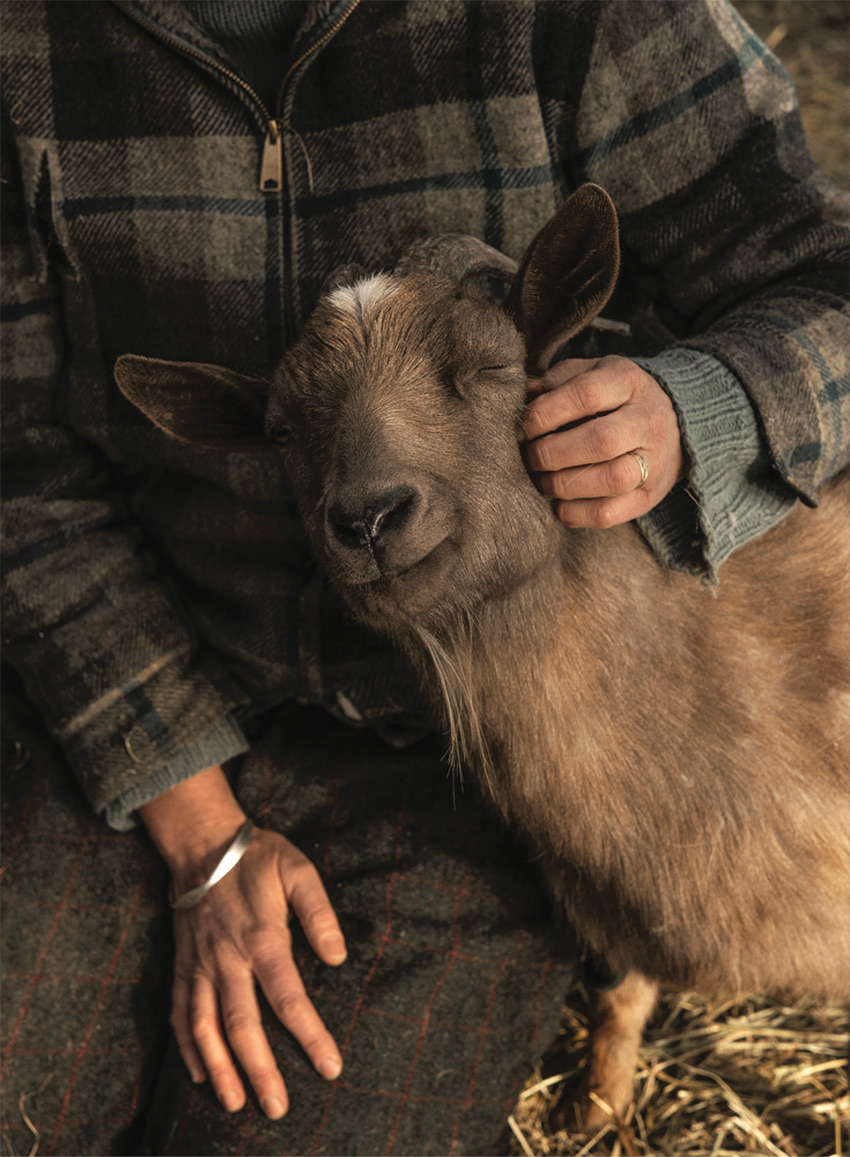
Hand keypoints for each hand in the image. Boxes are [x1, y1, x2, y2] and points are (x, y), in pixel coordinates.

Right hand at [140, 766, 345, 1118]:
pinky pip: (180, 1012)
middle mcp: (227, 959)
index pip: (288, 998)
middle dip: (260, 1070)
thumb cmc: (258, 857)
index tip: (329, 1067)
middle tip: (277, 1109)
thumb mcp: (298, 870)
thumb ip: (319, 913)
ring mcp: (200, 965)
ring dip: (219, 1068)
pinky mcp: (183, 965)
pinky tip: (199, 1074)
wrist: (203, 844)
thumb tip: (338, 957)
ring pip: (205, 1027)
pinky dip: (187, 1047)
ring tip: (235, 1104)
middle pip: (242, 1025)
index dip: (310, 1036)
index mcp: (262, 938)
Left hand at [520, 356, 684, 527]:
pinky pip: (609, 513)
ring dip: (562, 485)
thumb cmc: (612, 399)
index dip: (546, 414)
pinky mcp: (647, 497)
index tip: (522, 428)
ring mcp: (654, 462)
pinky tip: (559, 502)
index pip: (587, 395)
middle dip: (552, 453)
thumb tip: (524, 397)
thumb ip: (555, 382)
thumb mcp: (588, 374)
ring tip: (542, 480)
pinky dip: (574, 513)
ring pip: (611, 480)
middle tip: (530, 457)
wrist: (670, 426)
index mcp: (628, 382)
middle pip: (601, 441)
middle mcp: (647, 421)